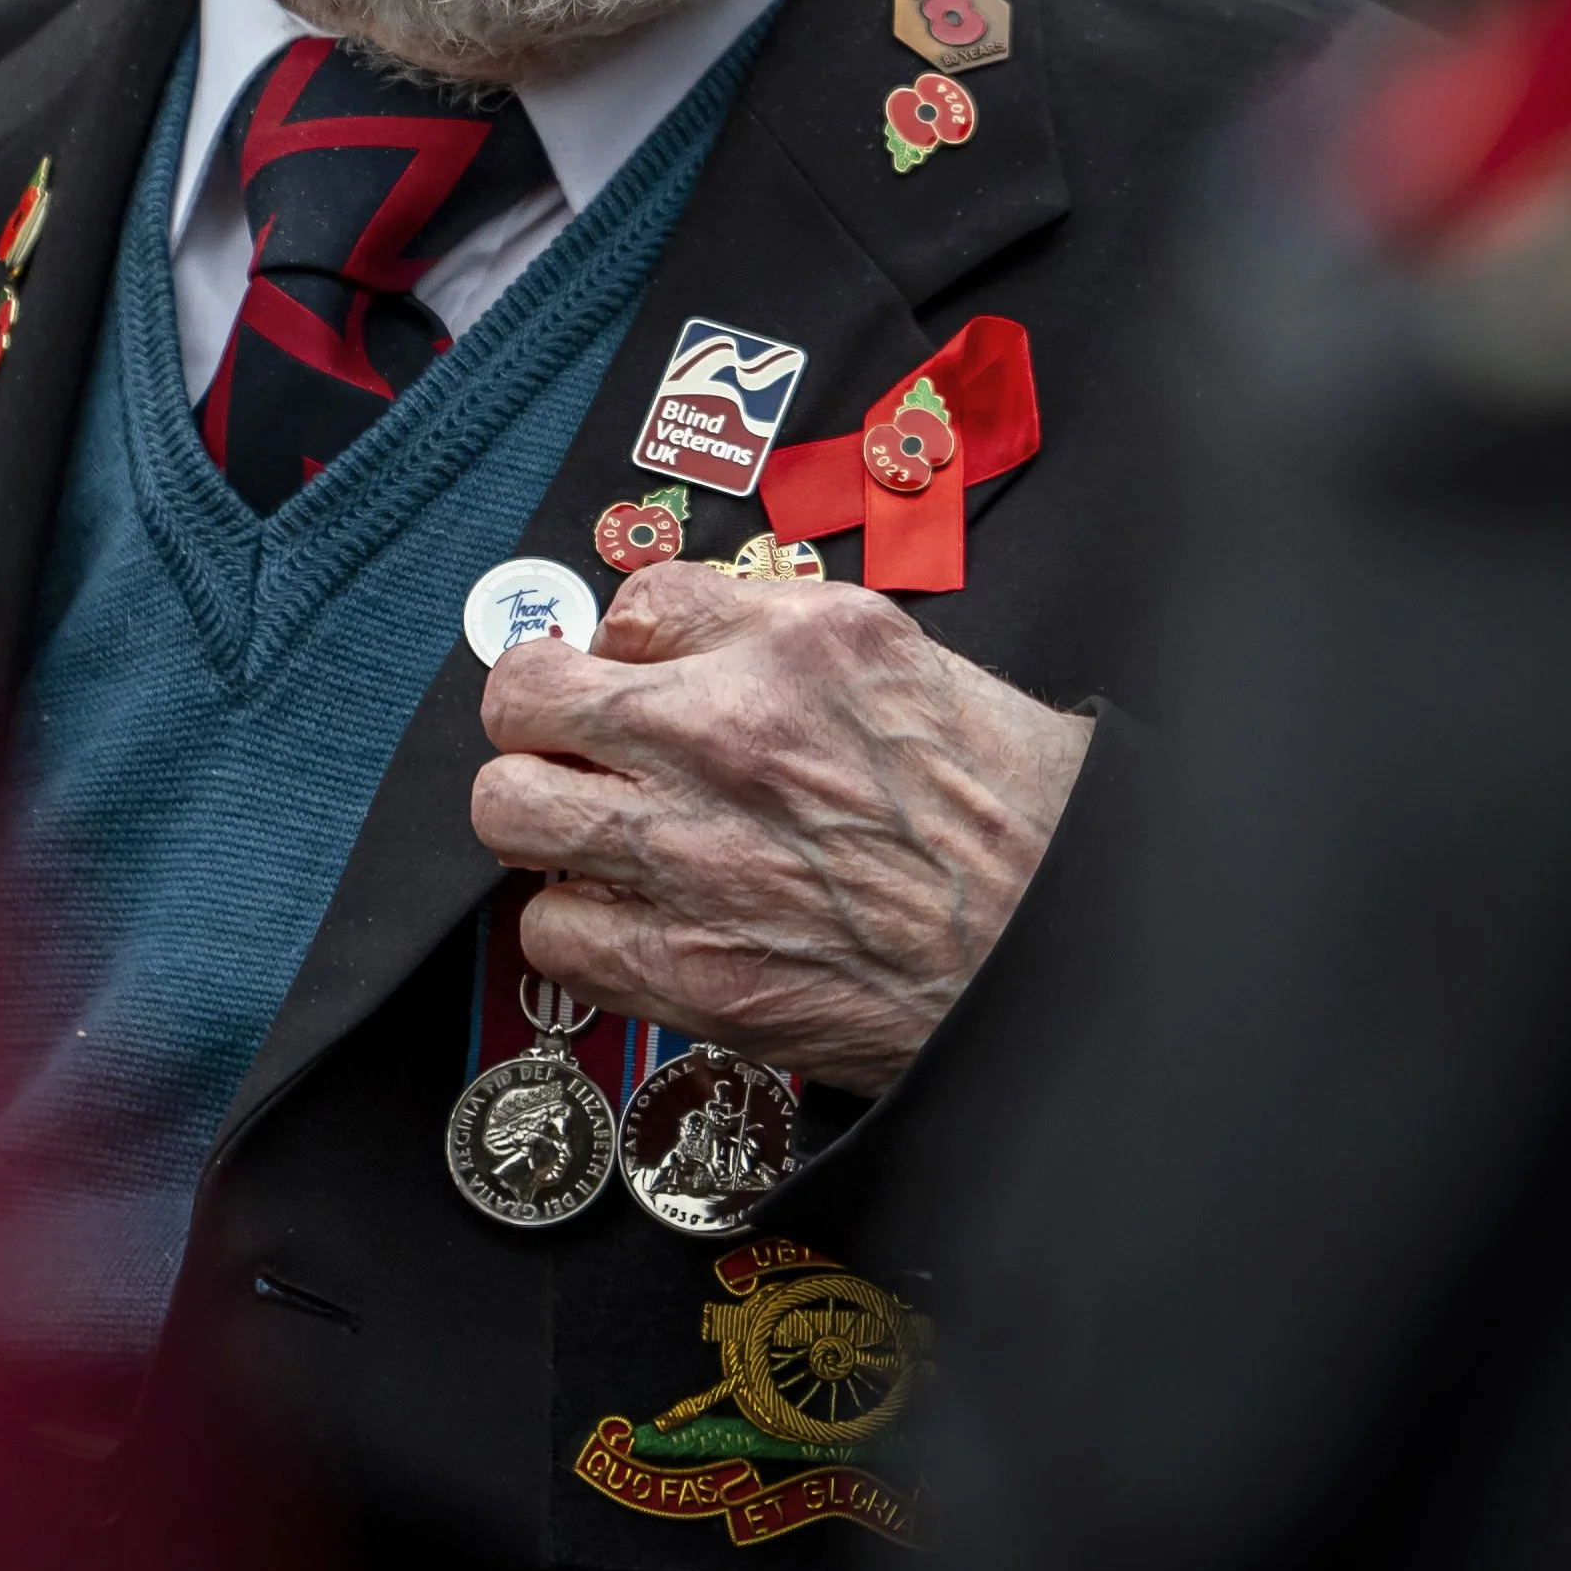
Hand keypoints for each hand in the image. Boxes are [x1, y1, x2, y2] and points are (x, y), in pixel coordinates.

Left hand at [471, 567, 1092, 1097]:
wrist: (1063, 945)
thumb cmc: (1008, 809)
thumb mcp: (901, 657)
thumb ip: (777, 627)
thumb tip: (673, 629)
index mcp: (790, 645)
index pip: (629, 603)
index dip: (623, 643)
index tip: (630, 673)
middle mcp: (724, 734)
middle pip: (525, 695)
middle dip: (539, 710)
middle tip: (570, 735)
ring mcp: (692, 853)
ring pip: (508, 808)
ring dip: (539, 811)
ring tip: (587, 823)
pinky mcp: (686, 967)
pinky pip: (551, 931)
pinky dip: (578, 923)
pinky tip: (629, 913)